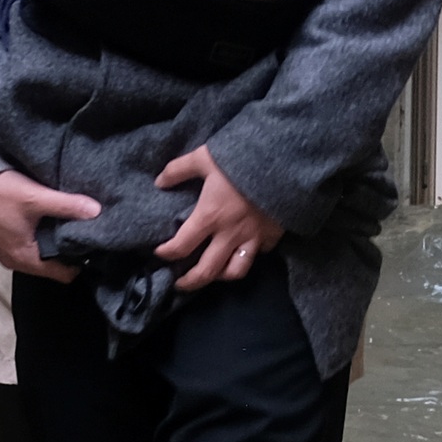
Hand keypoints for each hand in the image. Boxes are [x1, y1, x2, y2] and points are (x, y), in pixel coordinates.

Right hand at [0, 167, 102, 282]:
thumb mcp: (36, 197)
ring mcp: (0, 250)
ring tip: (65, 224)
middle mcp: (11, 260)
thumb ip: (67, 206)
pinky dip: (33, 236)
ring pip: (35, 254)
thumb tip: (97, 211)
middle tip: (82, 232)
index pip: (62, 275)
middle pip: (48, 265)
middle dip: (65, 251)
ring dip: (48, 242)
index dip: (79, 262)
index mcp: (24, 258)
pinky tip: (42, 219)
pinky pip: (21, 244)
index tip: (91, 246)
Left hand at [152, 145, 276, 285]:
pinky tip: (243, 251)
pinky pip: (259, 254)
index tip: (159, 253)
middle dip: (190, 282)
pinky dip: (249, 256)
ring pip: (235, 271)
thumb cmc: (241, 159)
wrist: (283, 163)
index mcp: (209, 216)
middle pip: (207, 270)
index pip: (181, 246)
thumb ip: (179, 169)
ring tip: (213, 274)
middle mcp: (229, 235)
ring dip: (221, 276)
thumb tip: (159, 182)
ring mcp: (252, 238)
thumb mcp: (204, 157)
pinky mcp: (271, 236)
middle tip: (179, 284)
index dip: (166, 253)